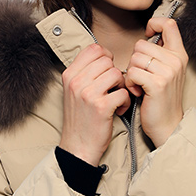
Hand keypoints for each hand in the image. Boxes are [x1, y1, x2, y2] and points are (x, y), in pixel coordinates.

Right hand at [60, 42, 129, 164]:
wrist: (78, 147)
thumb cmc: (80, 119)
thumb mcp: (74, 91)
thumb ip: (85, 72)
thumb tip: (104, 55)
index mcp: (69, 75)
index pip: (93, 49)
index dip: (106, 57)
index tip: (108, 71)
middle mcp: (76, 82)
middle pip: (107, 61)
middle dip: (115, 74)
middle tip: (113, 89)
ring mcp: (88, 94)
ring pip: (117, 74)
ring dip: (122, 87)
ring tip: (117, 99)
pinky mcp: (101, 107)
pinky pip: (123, 93)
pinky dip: (125, 102)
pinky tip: (119, 110)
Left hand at [125, 17, 186, 146]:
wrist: (168, 125)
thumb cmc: (161, 99)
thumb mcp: (167, 71)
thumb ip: (161, 53)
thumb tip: (148, 35)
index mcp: (179, 54)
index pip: (168, 24)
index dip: (153, 24)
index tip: (147, 37)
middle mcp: (176, 61)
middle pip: (141, 44)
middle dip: (135, 60)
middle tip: (142, 76)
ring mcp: (168, 72)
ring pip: (135, 58)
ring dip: (131, 73)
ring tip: (140, 85)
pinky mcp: (157, 84)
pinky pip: (132, 72)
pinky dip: (130, 83)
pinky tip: (137, 91)